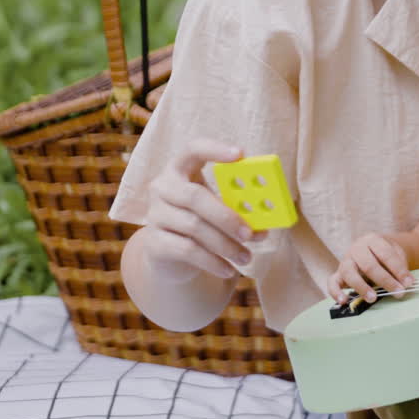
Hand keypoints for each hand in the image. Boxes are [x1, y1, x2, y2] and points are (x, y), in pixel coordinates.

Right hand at [140, 139, 266, 279]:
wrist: (170, 253)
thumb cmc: (202, 221)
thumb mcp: (217, 208)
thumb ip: (238, 210)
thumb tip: (264, 227)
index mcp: (180, 169)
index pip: (193, 149)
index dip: (214, 149)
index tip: (240, 154)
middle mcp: (162, 187)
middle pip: (194, 197)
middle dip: (226, 216)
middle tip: (250, 233)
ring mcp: (154, 215)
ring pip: (194, 227)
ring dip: (226, 245)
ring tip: (247, 257)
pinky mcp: (154, 242)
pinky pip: (187, 250)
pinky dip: (213, 262)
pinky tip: (229, 270)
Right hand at [328, 233, 413, 303]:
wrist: (374, 251)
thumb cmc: (386, 255)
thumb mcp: (396, 255)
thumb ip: (400, 267)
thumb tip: (406, 283)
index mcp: (373, 240)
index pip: (386, 254)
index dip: (398, 269)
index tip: (409, 283)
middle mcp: (357, 248)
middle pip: (368, 264)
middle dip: (385, 280)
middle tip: (398, 293)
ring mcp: (346, 260)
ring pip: (349, 272)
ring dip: (361, 287)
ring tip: (373, 299)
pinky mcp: (338, 274)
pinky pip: (332, 282)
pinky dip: (336, 292)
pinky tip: (344, 301)